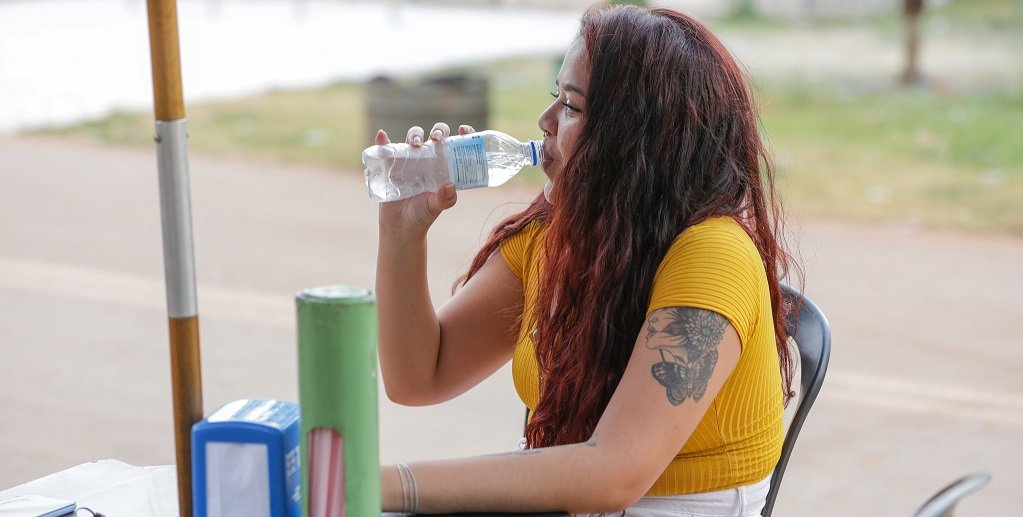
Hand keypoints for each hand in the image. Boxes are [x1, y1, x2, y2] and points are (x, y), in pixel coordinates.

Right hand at [376, 123, 476, 237]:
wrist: (401, 226)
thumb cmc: (423, 214)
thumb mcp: (436, 207)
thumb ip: (445, 199)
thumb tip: (450, 185)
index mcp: (444, 166)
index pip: (455, 144)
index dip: (462, 133)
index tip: (463, 129)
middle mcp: (429, 159)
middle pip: (435, 135)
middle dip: (438, 131)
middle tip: (436, 139)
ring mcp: (410, 160)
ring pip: (414, 136)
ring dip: (415, 134)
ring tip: (415, 144)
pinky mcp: (391, 164)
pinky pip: (386, 148)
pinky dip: (383, 140)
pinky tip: (383, 136)